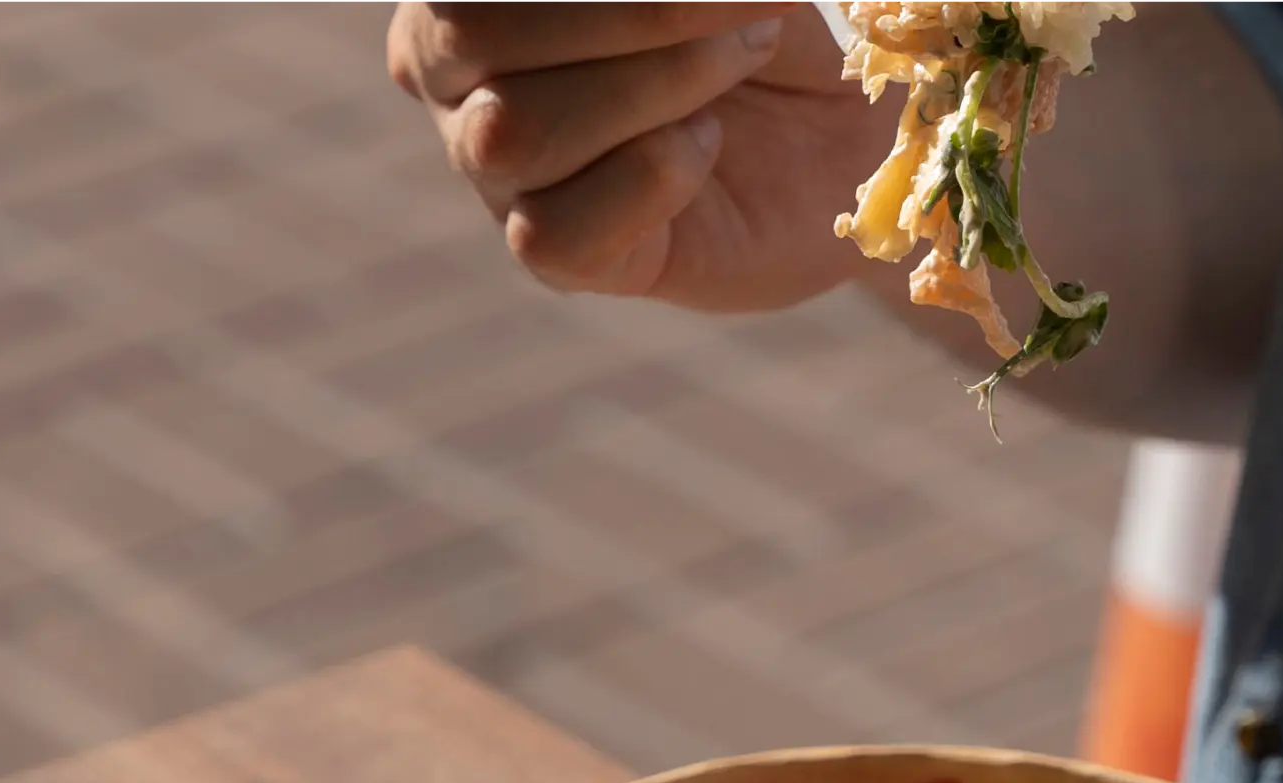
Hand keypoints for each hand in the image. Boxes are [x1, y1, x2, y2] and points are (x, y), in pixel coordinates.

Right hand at [388, 0, 895, 308]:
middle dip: (640, 10)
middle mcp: (450, 73)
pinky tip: (708, 143)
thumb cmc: (753, 7)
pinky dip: (655, 175)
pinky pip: (555, 232)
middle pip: (470, 30)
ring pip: (511, 132)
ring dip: (659, 82)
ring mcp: (492, 173)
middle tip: (753, 9)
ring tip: (744, 51)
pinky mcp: (555, 257)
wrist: (832, 118)